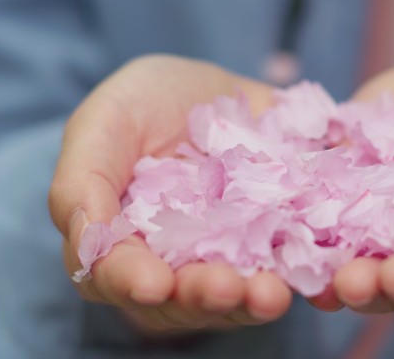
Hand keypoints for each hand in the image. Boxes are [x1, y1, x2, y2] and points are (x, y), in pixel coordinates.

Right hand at [49, 55, 291, 330]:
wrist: (211, 91)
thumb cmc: (144, 104)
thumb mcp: (103, 124)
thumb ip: (81, 183)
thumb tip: (90, 245)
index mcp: (122, 243)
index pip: (117, 276)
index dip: (130, 282)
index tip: (154, 283)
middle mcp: (175, 262)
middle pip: (182, 299)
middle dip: (203, 297)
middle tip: (226, 288)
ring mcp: (227, 258)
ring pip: (236, 294)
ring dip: (252, 301)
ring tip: (271, 294)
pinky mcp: (275, 243)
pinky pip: (287, 266)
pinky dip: (299, 273)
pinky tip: (312, 275)